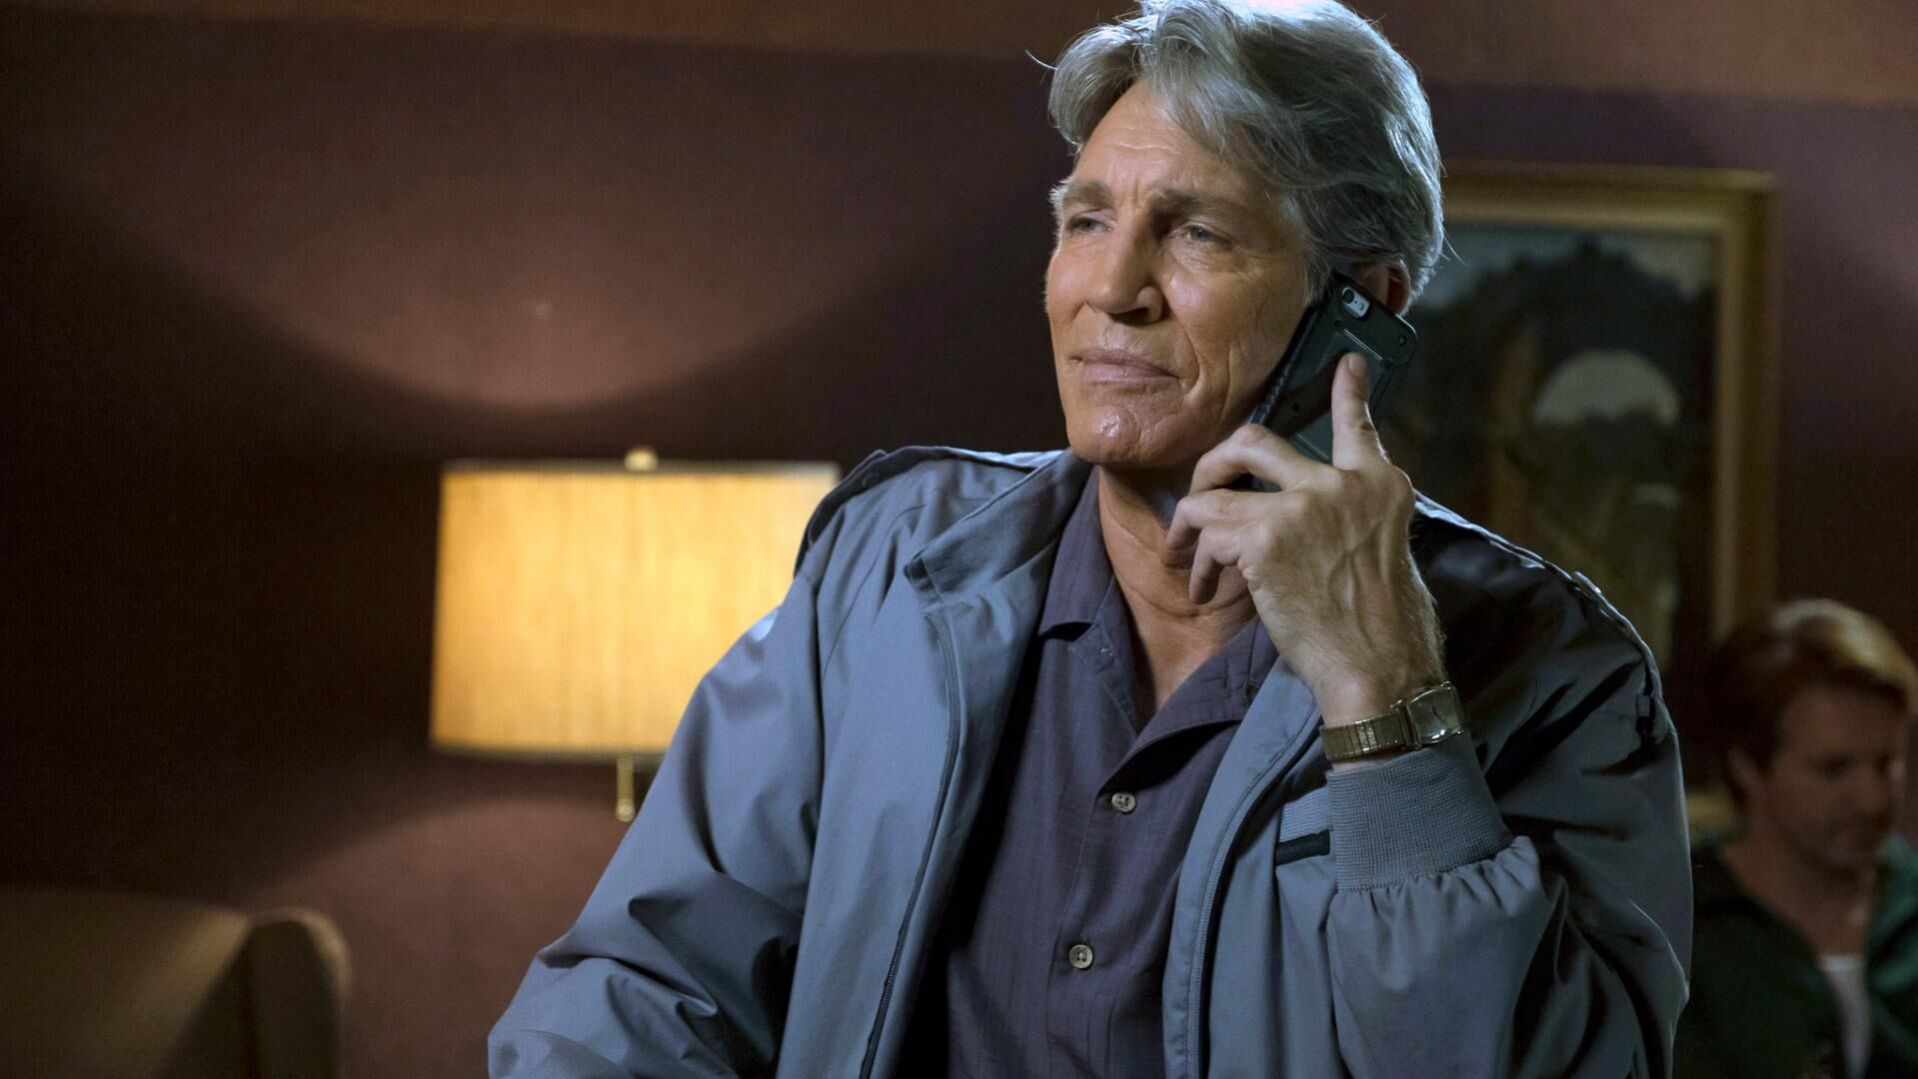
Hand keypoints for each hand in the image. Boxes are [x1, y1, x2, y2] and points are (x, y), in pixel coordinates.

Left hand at [1164, 354, 1443, 722]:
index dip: (1347, 392)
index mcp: (1379, 486)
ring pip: (1214, 491)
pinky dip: (1199, 567)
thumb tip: (1313, 519)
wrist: (1378, 667)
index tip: (1345, 364)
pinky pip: (1208, 535)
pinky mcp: (1265, 538)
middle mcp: (1342, 483)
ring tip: (1186, 556)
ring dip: (1192, 526)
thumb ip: (1354, 519)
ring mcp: (1302, 506)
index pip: (1357, 426)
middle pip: (1253, 441)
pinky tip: (1205, 592)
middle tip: (1202, 490)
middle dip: (1213, 464)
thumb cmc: (1384, 628)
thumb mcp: (1385, 552)